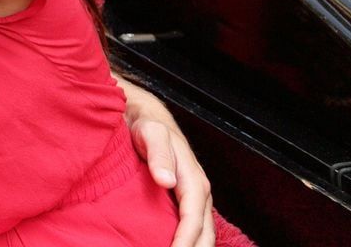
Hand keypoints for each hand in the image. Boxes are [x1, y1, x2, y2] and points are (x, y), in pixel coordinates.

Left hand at [120, 79, 213, 246]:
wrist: (146, 116)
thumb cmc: (148, 125)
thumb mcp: (151, 133)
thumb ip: (159, 154)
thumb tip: (166, 180)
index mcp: (194, 180)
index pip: (193, 221)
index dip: (184, 242)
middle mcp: (199, 193)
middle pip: (204, 234)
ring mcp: (193, 199)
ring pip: (202, 234)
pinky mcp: (184, 201)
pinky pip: (192, 228)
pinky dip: (189, 242)